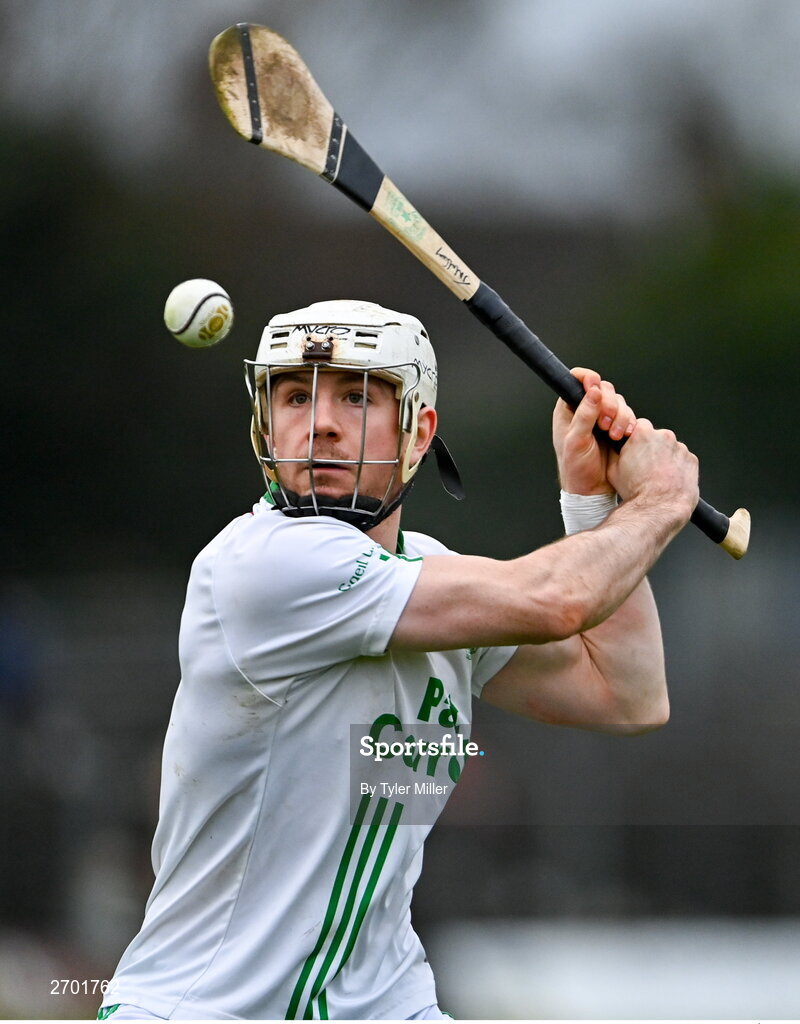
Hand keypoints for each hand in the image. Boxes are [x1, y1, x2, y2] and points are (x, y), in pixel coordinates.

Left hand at [552, 368, 635, 494]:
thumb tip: (593, 392)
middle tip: (604, 425)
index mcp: (568, 409)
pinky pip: (629, 415)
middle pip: (604, 388)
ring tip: (614, 436)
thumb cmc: (575, 468)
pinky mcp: (617, 427)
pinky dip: (629, 423)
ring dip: (620, 417)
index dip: (587, 378)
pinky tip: (624, 436)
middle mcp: (585, 410)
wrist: (592, 489)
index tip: (595, 387)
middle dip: (609, 404)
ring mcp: (602, 417)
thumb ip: (584, 416)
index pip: (576, 380)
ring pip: (619, 402)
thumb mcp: (576, 441)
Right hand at [609, 418, 699, 525]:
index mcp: (643, 434)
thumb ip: (614, 452)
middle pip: (657, 436)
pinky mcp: (692, 460)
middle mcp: (664, 436)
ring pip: (671, 449)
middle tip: (644, 466)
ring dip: (665, 458)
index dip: (636, 438)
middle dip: (652, 448)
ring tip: (657, 476)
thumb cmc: (635, 491)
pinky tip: (668, 479)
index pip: (639, 425)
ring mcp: (680, 448)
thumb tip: (614, 447)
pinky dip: (677, 467)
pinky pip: (683, 460)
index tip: (635, 448)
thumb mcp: (612, 469)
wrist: (657, 508)